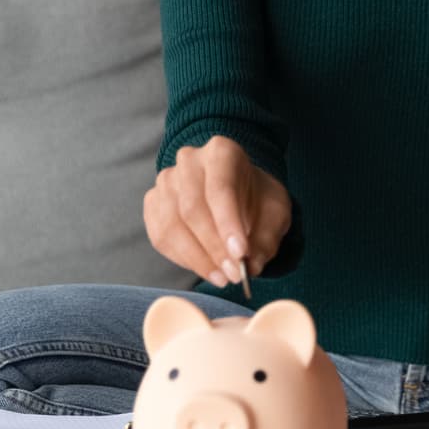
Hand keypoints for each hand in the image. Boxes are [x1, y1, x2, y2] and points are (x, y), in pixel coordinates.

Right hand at [144, 134, 291, 287]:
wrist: (239, 194)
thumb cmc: (257, 200)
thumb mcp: (275, 214)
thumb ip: (266, 238)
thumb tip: (251, 265)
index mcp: (221, 152)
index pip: (220, 188)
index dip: (228, 224)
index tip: (240, 253)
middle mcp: (189, 161)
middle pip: (192, 208)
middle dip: (214, 247)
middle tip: (233, 274)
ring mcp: (166, 181)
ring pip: (173, 226)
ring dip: (198, 258)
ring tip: (222, 277)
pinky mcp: (153, 204)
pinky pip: (161, 237)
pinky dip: (183, 259)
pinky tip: (206, 268)